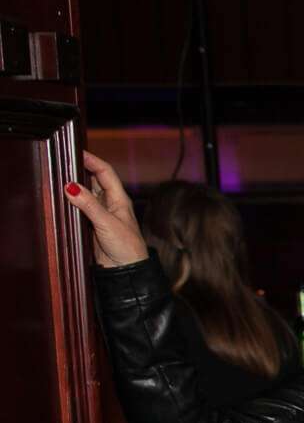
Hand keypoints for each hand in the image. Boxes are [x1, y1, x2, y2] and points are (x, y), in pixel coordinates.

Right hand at [61, 152, 147, 267]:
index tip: (76, 151)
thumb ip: (89, 205)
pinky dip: (70, 202)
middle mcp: (109, 203)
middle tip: (62, 163)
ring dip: (73, 187)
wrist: (125, 270)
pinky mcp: (91, 224)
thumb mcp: (107, 223)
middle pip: (92, 180)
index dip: (92, 160)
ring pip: (84, 194)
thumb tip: (71, 187)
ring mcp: (100, 213)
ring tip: (58, 177)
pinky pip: (79, 207)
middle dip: (79, 171)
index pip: (105, 172)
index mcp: (119, 198)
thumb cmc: (127, 247)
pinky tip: (60, 198)